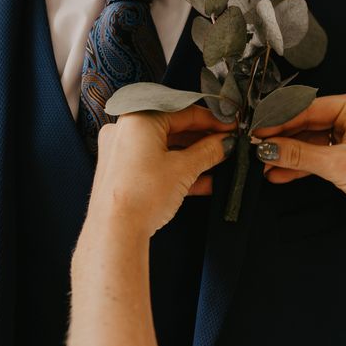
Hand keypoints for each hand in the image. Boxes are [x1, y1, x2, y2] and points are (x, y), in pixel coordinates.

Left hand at [85, 106, 234, 238]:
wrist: (115, 234)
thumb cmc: (142, 195)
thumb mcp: (184, 169)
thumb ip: (209, 151)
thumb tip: (224, 143)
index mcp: (138, 119)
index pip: (183, 111)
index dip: (212, 120)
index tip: (229, 127)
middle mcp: (126, 131)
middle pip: (174, 128)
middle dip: (203, 139)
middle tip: (226, 144)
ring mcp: (122, 153)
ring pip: (165, 147)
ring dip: (194, 156)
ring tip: (218, 162)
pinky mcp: (122, 173)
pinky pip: (155, 163)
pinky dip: (178, 169)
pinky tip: (203, 181)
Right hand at [256, 90, 345, 235]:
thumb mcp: (338, 165)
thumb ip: (299, 155)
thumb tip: (266, 148)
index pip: (308, 108)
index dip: (279, 121)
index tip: (256, 130)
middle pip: (306, 123)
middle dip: (281, 139)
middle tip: (254, 147)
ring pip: (309, 141)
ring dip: (288, 155)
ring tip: (263, 165)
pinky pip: (317, 155)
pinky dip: (300, 165)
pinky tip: (279, 173)